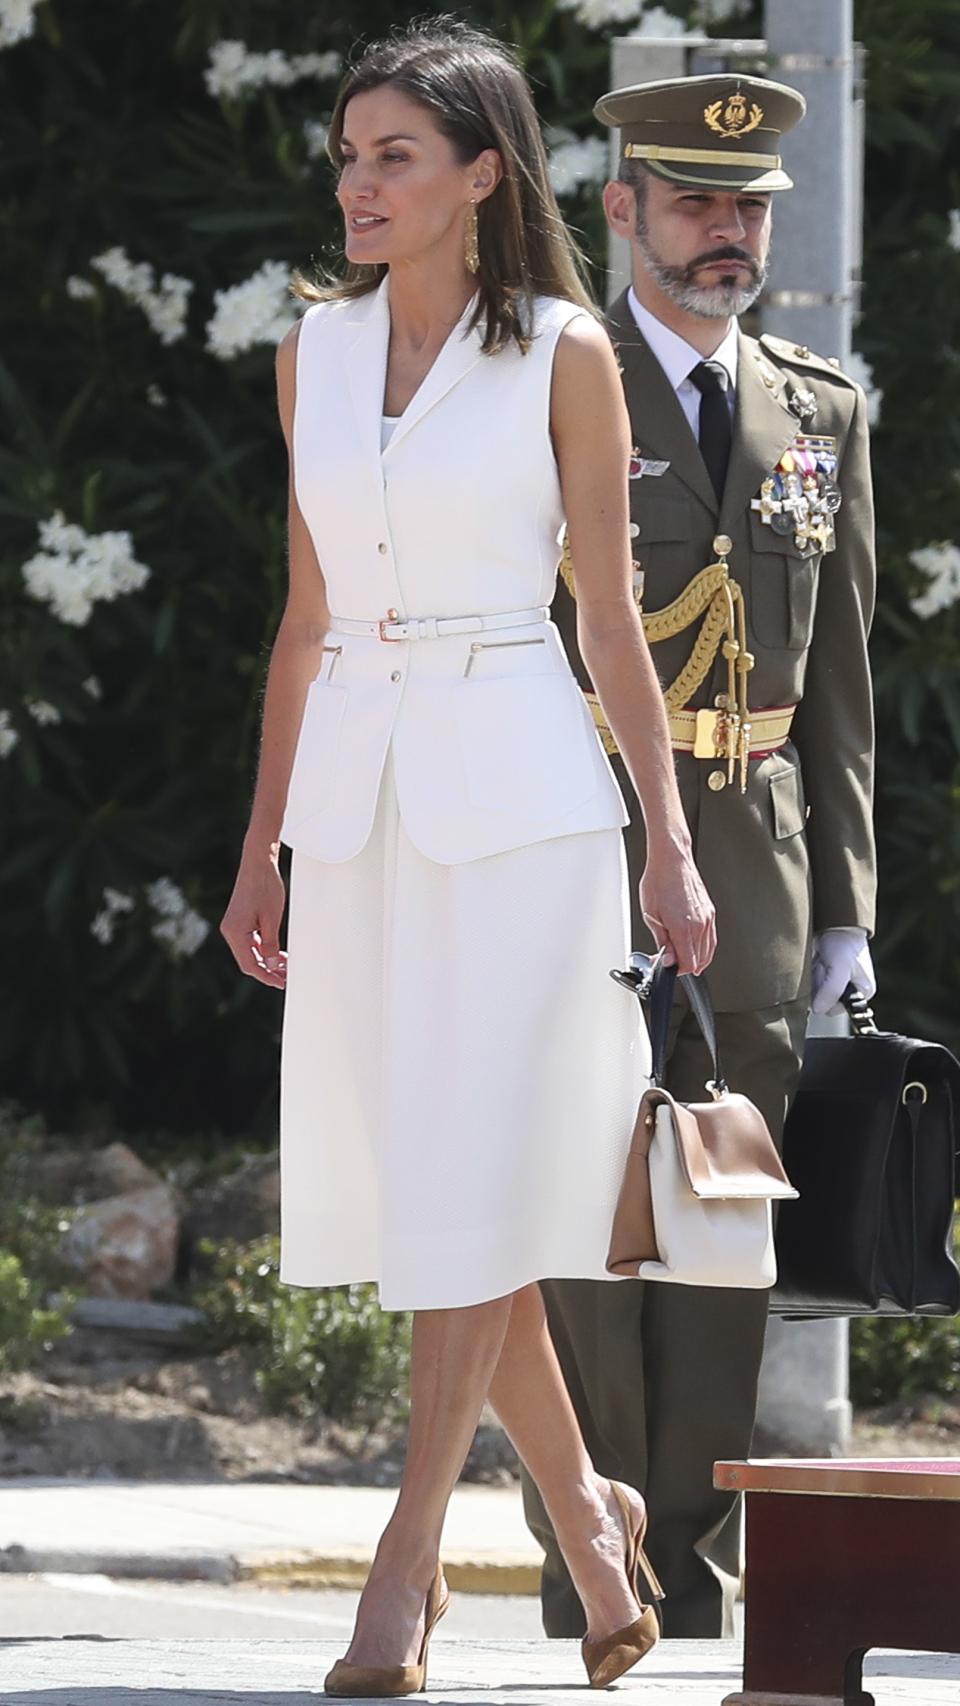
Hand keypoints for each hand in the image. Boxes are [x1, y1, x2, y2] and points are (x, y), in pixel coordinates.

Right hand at [220, 843, 287, 989]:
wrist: (258, 862)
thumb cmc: (266, 887)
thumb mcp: (272, 919)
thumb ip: (270, 945)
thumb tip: (271, 965)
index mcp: (235, 932)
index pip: (250, 964)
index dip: (266, 976)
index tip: (282, 983)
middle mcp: (229, 931)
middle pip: (248, 961)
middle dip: (267, 971)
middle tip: (286, 978)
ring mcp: (232, 926)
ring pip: (249, 952)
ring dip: (266, 961)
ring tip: (285, 967)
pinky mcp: (238, 921)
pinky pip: (249, 941)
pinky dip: (263, 949)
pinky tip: (277, 953)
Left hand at [639, 845, 715, 976]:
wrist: (672, 860)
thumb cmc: (659, 881)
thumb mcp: (650, 915)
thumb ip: (662, 941)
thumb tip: (667, 959)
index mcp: (683, 927)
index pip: (688, 963)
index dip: (677, 970)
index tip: (666, 966)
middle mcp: (699, 925)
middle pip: (700, 960)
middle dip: (684, 965)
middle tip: (669, 960)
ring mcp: (707, 919)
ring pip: (708, 951)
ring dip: (696, 958)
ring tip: (680, 955)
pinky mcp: (710, 912)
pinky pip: (711, 938)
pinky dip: (704, 948)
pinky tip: (694, 947)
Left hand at [811, 928, 874, 1015]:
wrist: (835, 924)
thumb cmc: (845, 944)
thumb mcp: (841, 968)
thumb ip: (831, 991)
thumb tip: (817, 1009)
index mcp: (861, 993)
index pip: (835, 1009)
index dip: (826, 996)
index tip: (829, 976)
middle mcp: (847, 992)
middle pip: (822, 1001)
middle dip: (818, 984)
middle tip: (824, 965)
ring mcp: (833, 985)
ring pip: (813, 993)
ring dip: (813, 978)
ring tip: (820, 961)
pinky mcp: (821, 978)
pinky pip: (807, 984)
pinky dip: (808, 973)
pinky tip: (815, 961)